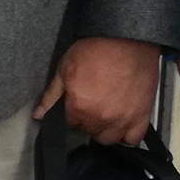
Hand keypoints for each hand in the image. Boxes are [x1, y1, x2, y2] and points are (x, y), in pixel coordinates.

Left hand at [34, 36, 160, 145]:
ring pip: (108, 139)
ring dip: (104, 130)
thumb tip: (38, 116)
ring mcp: (123, 120)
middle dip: (86, 121)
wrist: (126, 40)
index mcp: (79, 108)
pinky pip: (133, 139)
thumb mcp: (64, 68)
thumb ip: (51, 96)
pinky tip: (122, 123)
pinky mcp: (142, 117)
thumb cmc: (94, 50)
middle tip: (91, 105)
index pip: (69, 124)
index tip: (76, 104)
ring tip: (105, 114)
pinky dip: (127, 135)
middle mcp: (100, 119)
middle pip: (89, 131)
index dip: (71, 113)